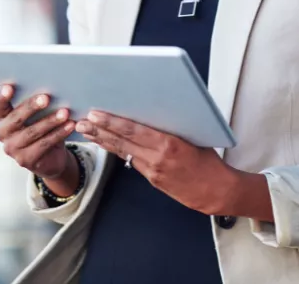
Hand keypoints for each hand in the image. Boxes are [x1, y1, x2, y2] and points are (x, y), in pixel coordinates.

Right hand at [0, 85, 75, 181]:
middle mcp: (2, 133)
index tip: (9, 87)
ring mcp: (12, 148)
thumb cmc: (40, 124)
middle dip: (31, 107)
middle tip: (46, 98)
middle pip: (16, 118)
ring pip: (32, 132)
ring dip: (50, 121)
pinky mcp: (25, 160)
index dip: (2, 96)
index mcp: (1, 117)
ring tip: (65, 112)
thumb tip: (49, 85)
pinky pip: (44, 144)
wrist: (49, 156)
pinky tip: (69, 125)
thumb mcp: (34, 113)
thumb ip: (34, 102)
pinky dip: (59, 133)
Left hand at [76, 112, 236, 215]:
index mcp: (168, 144)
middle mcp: (157, 158)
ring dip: (102, 140)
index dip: (112, 122)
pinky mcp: (152, 179)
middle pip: (122, 141)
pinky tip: (104, 143)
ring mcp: (153, 170)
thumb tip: (152, 108)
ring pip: (122, 151)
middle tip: (81, 121)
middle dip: (99, 130)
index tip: (96, 114)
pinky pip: (130, 161)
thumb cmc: (209, 160)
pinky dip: (115, 150)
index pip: (133, 130)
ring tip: (85, 131)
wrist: (217, 191)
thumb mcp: (193, 136)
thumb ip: (170, 126)